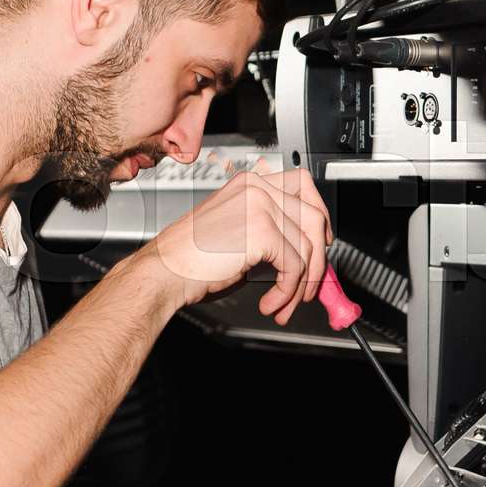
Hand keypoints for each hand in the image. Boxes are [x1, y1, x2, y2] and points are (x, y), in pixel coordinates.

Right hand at [143, 168, 332, 324]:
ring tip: (284, 303)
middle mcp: (257, 188)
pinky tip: (271, 302)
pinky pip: (294, 266)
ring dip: (302, 283)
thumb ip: (270, 235)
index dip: (318, 215)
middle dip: (318, 257)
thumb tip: (303, 253)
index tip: (322, 240)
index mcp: (249, 183)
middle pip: (314, 216)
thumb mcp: (237, 234)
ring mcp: (260, 206)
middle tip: (309, 284)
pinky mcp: (262, 231)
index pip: (302, 185)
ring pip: (308, 246)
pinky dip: (288, 291)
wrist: (164, 271)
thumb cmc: (190, 259)